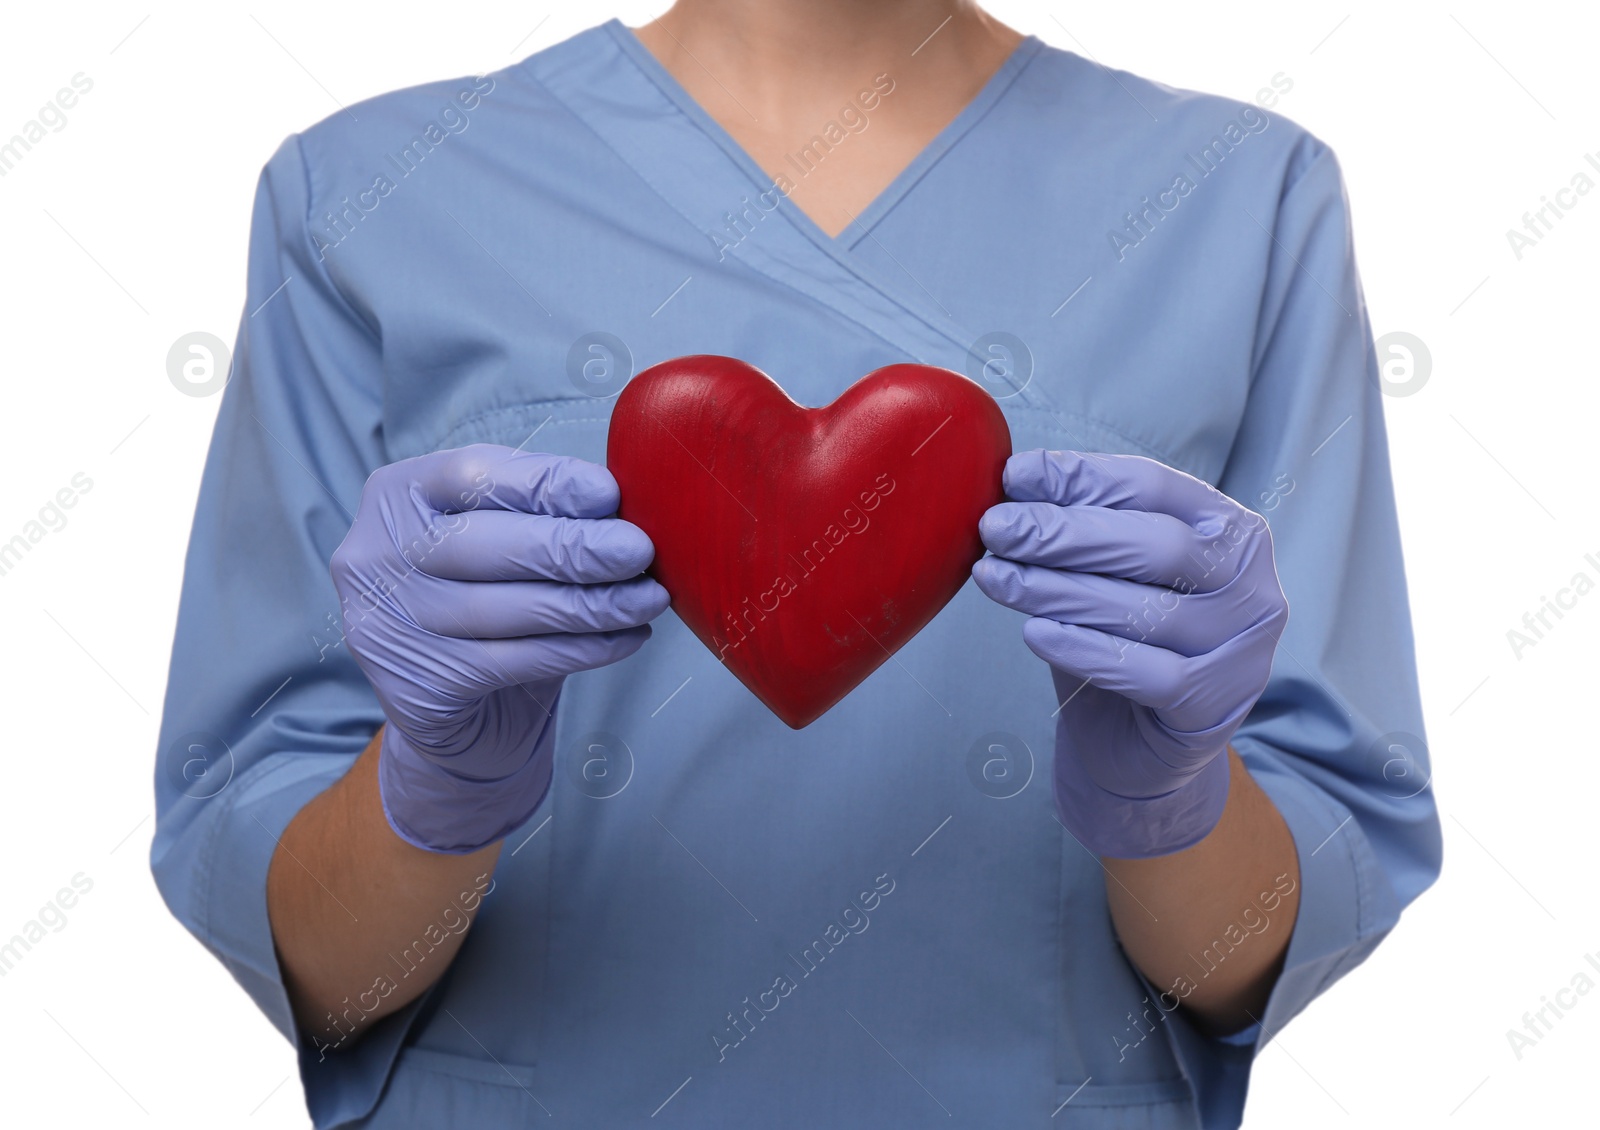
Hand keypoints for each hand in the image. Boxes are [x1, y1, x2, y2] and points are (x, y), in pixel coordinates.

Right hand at [331, 444, 668, 852]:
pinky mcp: (416, 687)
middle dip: (574, 547)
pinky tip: (625, 638)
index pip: (470, 476)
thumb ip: (541, 513)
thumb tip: (620, 501)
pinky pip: (515, 661)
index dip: (543, 482)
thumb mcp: (507, 541)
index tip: (609, 494)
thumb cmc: (494, 602)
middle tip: (640, 551)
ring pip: (505, 609)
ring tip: (648, 599)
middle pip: (484, 543)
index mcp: (397, 495)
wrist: (464, 716)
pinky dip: (580, 648)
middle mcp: (374, 555)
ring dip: (591, 604)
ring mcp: (386, 624)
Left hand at [972, 449, 1287, 857]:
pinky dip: (1082, 648)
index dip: (1081, 477)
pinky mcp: (1213, 707)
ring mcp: (1241, 650)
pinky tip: (1034, 632)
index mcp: (1231, 533)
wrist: (1139, 747)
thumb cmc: (1121, 642)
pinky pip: (1142, 672)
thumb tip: (1016, 483)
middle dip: (1064, 532)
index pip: (1154, 489)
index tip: (1015, 475)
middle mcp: (1250, 586)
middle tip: (996, 528)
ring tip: (996, 577)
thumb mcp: (1107, 575)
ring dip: (1057, 588)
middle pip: (1155, 544)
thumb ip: (1080, 529)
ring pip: (1145, 609)